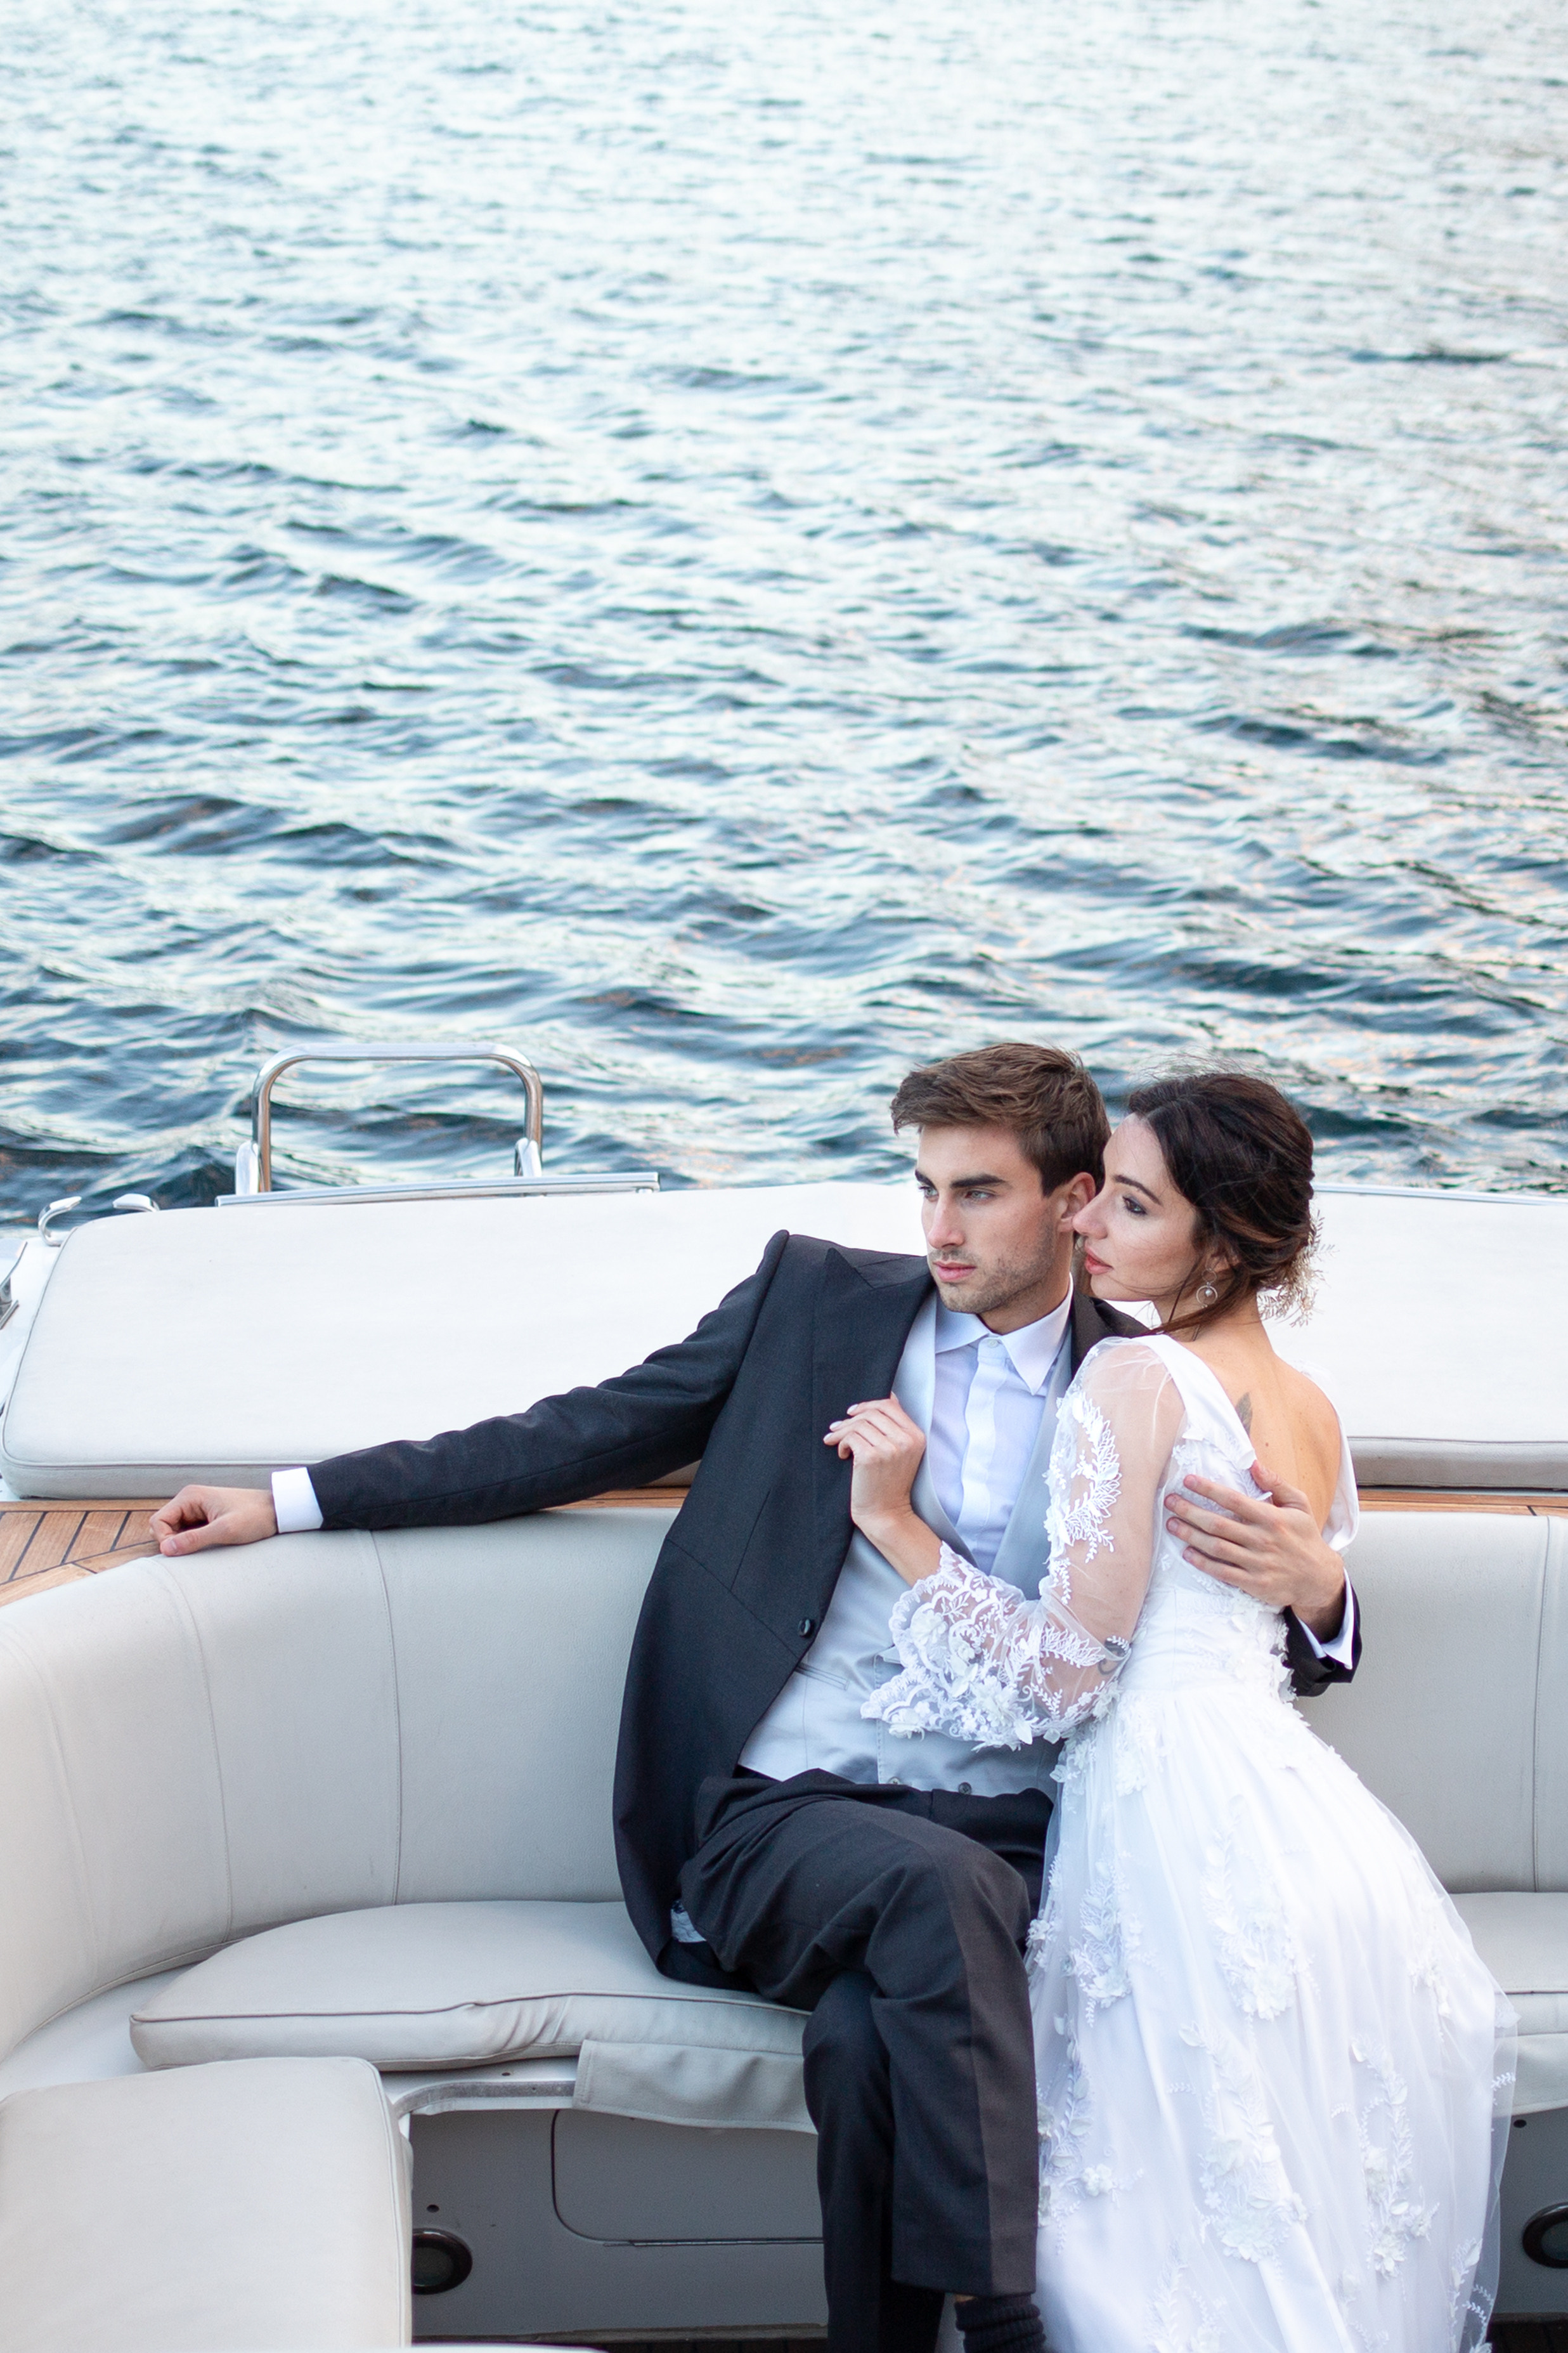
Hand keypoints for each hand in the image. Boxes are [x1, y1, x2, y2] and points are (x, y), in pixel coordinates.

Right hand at [149, 1485, 278, 1555]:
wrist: (278, 1511)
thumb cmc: (255, 1516)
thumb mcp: (226, 1531)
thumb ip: (195, 1540)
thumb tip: (166, 1549)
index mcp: (190, 1496)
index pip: (158, 1521)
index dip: (164, 1540)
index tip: (180, 1552)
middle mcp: (190, 1499)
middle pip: (163, 1526)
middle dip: (171, 1541)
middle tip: (194, 1550)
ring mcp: (196, 1508)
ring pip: (174, 1531)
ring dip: (182, 1542)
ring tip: (205, 1546)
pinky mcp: (204, 1517)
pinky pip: (187, 1532)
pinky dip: (191, 1541)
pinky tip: (208, 1544)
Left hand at [823, 1397, 938, 1582]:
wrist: (886, 1514)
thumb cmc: (889, 1483)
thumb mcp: (902, 1453)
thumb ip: (896, 1427)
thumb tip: (888, 1396)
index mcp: (916, 1436)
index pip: (889, 1405)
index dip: (868, 1405)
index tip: (853, 1412)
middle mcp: (906, 1440)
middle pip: (872, 1412)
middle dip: (851, 1418)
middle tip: (837, 1428)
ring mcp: (889, 1448)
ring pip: (858, 1424)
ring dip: (842, 1431)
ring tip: (834, 1441)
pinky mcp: (871, 1457)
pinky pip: (850, 1437)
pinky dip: (841, 1443)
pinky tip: (842, 1454)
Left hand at [1163, 1459, 1346, 1640]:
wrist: (1318, 1578)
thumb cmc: (1305, 1537)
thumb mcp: (1299, 1505)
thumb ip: (1276, 1484)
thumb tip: (1254, 1463)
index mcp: (1271, 1518)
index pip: (1233, 1500)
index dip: (1208, 1489)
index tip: (1188, 1481)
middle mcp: (1262, 1540)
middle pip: (1218, 1524)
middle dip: (1190, 1511)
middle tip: (1170, 1502)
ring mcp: (1257, 1563)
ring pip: (1216, 1548)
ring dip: (1190, 1536)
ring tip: (1171, 1524)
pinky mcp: (1253, 1583)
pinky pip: (1223, 1572)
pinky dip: (1203, 1563)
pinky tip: (1187, 1553)